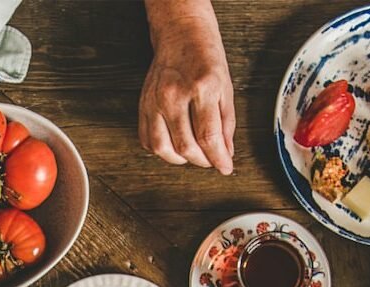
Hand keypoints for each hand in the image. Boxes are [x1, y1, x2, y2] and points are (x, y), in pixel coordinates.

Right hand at [139, 0, 233, 172]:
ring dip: (179, 159)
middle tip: (209, 159)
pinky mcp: (142, 106)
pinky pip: (147, 141)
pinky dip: (161, 150)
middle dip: (201, 160)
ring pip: (162, 149)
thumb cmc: (205, 59)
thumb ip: (226, 124)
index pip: (209, 136)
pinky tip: (173, 143)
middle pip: (185, 147)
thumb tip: (225, 154)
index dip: (218, 159)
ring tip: (191, 153)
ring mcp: (154, 101)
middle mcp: (174, 95)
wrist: (181, 36)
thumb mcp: (225, 88)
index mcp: (201, 87)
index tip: (224, 168)